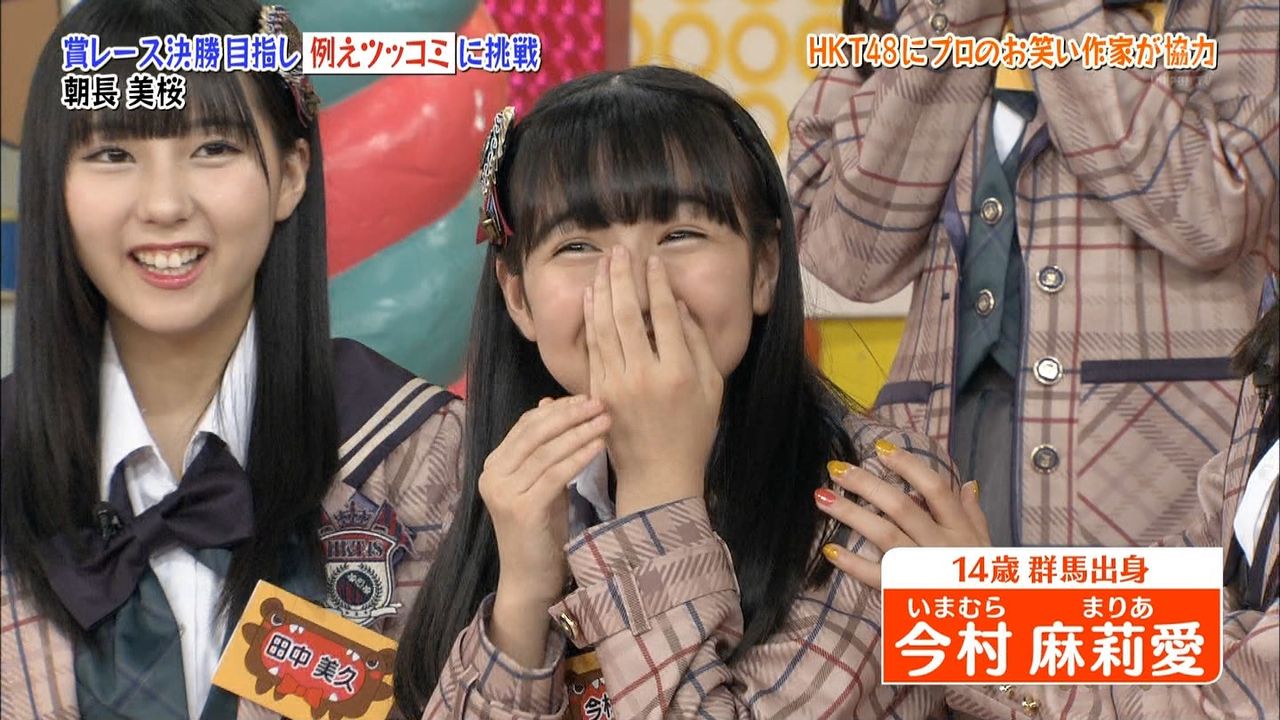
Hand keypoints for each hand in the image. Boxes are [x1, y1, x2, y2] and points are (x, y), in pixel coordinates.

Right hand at [481, 396, 609, 610]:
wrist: (530, 579)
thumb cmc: (541, 532)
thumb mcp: (543, 483)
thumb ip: (544, 448)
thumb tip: (548, 402)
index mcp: (494, 466)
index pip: (525, 426)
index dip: (556, 409)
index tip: (585, 398)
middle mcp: (492, 476)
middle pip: (534, 434)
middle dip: (569, 415)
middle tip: (599, 403)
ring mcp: (504, 493)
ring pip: (546, 452)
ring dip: (579, 432)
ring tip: (605, 420)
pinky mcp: (521, 509)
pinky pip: (555, 475)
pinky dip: (579, 457)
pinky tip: (599, 446)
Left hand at [584, 247, 721, 516]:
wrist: (659, 474)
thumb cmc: (693, 430)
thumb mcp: (711, 388)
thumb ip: (697, 345)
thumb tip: (676, 307)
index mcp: (677, 372)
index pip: (662, 315)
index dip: (656, 284)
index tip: (652, 261)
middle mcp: (644, 375)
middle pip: (627, 314)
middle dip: (622, 277)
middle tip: (619, 250)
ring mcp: (616, 384)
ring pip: (604, 327)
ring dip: (602, 291)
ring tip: (603, 264)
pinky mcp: (598, 393)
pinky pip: (592, 348)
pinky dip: (590, 319)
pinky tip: (591, 297)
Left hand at [815, 439, 989, 588]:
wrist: (986, 628)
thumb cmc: (984, 585)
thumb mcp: (987, 548)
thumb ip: (975, 515)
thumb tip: (968, 483)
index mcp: (961, 530)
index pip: (935, 488)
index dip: (907, 465)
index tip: (880, 449)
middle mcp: (942, 547)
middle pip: (901, 506)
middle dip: (866, 484)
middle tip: (836, 468)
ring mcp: (923, 571)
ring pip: (884, 535)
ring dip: (851, 514)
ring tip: (822, 497)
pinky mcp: (906, 596)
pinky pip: (875, 576)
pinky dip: (851, 563)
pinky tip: (829, 550)